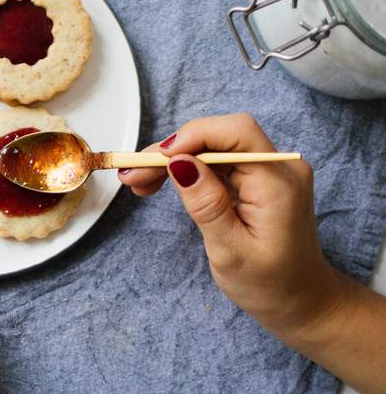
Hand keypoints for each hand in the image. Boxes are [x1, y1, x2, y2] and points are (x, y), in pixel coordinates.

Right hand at [119, 112, 336, 331]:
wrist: (302, 302)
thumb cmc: (271, 285)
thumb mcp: (231, 252)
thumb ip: (207, 204)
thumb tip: (178, 162)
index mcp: (279, 183)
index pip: (237, 132)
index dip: (194, 135)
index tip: (157, 158)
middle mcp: (278, 167)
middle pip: (219, 136)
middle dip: (173, 149)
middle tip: (133, 172)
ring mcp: (268, 170)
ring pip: (211, 145)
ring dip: (172, 159)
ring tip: (138, 180)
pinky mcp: (255, 178)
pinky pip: (215, 160)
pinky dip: (185, 168)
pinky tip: (158, 182)